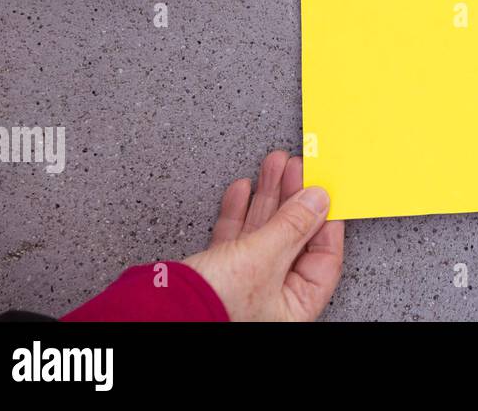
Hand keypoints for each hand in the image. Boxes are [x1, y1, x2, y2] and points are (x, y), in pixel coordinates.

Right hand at [184, 151, 344, 321]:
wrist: (151, 313)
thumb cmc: (208, 305)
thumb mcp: (262, 257)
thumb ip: (293, 225)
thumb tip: (318, 199)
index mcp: (295, 306)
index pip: (324, 258)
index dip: (325, 220)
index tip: (322, 190)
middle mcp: (272, 299)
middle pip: (293, 239)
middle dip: (292, 198)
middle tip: (295, 167)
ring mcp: (245, 285)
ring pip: (264, 232)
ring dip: (267, 195)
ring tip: (273, 164)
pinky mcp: (218, 274)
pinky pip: (237, 238)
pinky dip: (239, 211)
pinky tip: (243, 189)